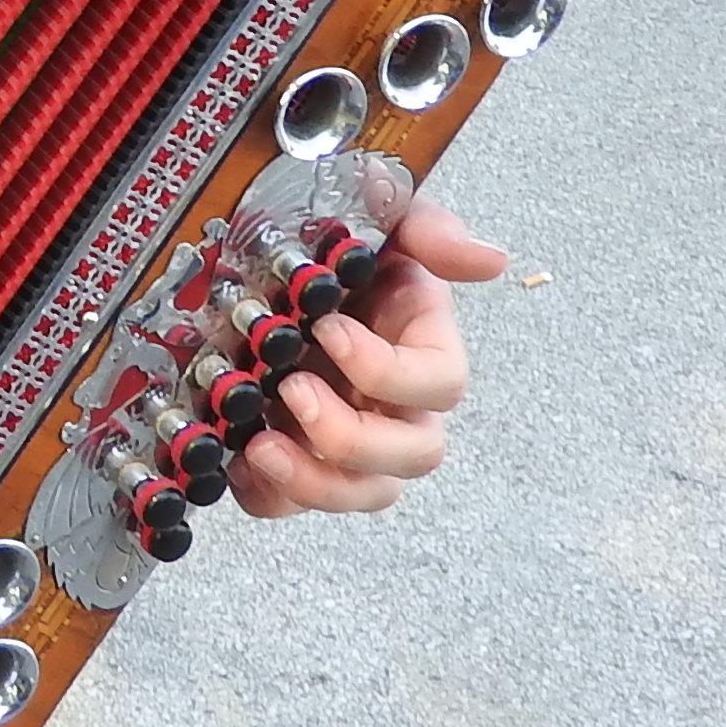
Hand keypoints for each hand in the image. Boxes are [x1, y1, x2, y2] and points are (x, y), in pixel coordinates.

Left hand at [231, 194, 500, 517]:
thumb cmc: (340, 253)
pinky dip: (268, 495)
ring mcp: (352, 444)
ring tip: (260, 446)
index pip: (440, 385)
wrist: (275, 267)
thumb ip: (429, 231)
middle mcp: (398, 408)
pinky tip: (235, 461)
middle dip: (353, 436)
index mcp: (423, 351)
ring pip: (361, 493)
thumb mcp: (382, 223)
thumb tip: (491, 258)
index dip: (388, 370)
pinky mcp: (300, 464)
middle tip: (292, 390)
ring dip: (314, 480)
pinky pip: (292, 504)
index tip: (330, 329)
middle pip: (411, 456)